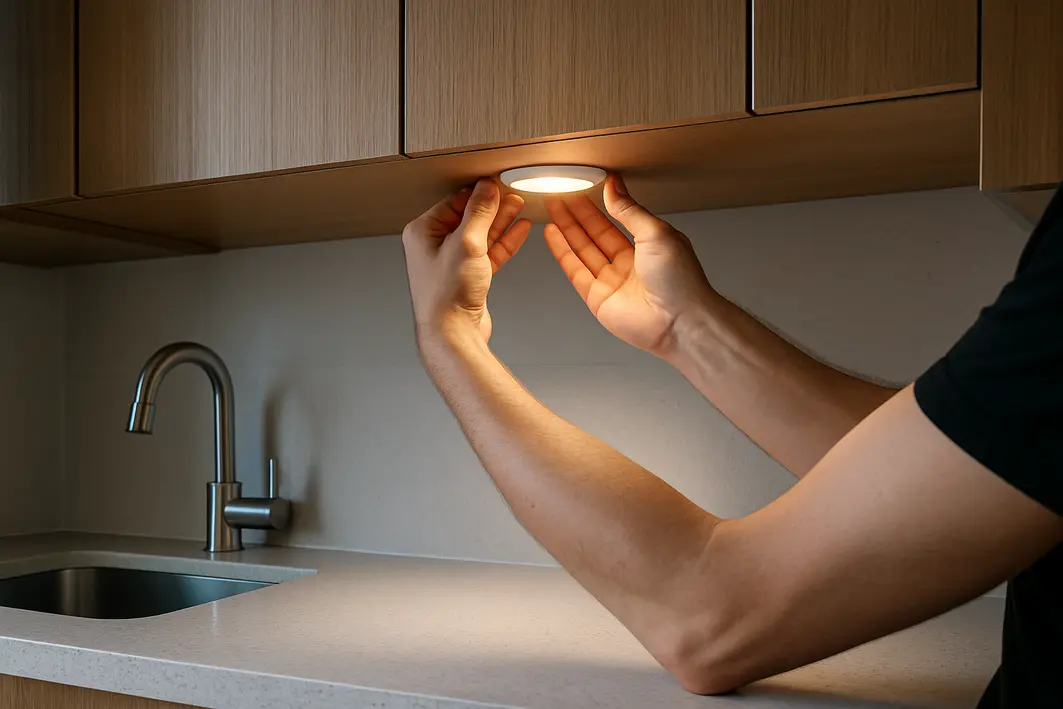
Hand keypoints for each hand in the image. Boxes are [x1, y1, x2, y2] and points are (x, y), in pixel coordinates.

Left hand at [403, 179, 531, 342]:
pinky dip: (504, 241)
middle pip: (468, 216)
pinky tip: (518, 230)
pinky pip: (488, 252)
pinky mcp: (467, 276)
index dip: (478, 192)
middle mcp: (433, 246)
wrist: (452, 334)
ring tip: (519, 206)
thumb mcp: (466, 243)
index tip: (496, 183)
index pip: (453, 202)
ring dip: (501, 221)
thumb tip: (487, 189)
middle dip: (492, 205)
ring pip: (481, 234)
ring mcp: (451, 262)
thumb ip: (479, 213)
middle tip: (512, 192)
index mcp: (423, 232)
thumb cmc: (446, 295)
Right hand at [544, 174, 716, 357]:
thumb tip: (614, 187)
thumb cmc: (680, 282)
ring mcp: (612, 281)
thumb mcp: (656, 232)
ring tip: (552, 207)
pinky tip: (552, 233)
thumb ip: (629, 210)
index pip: (618, 219)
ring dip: (566, 228)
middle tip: (562, 193)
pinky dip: (561, 251)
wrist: (679, 321)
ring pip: (582, 249)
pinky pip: (575, 270)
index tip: (586, 186)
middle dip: (577, 213)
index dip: (600, 203)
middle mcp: (629, 264)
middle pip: (596, 233)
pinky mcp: (597, 298)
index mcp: (648, 246)